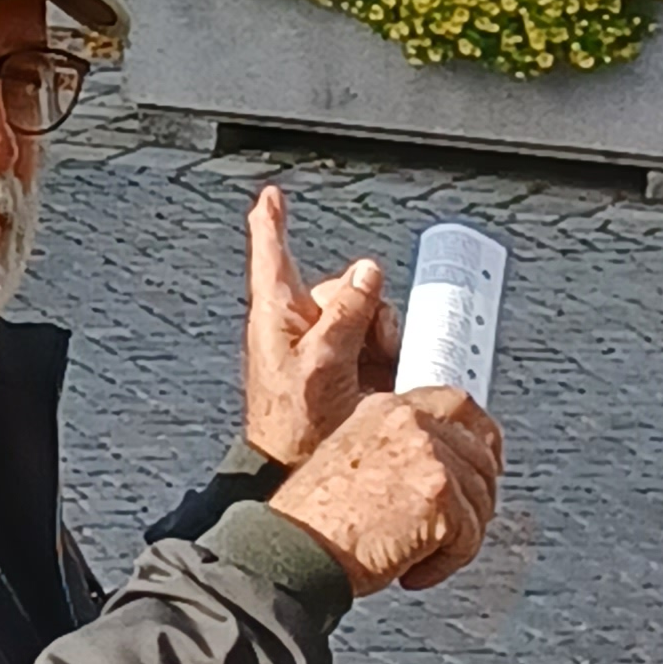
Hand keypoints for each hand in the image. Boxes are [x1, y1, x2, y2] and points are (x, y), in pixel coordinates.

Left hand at [242, 184, 399, 467]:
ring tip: (378, 366)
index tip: (272, 195)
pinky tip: (389, 371)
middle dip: (367, 307)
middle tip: (371, 343)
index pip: (272, 255)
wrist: (301, 468)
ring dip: (383, 333)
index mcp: (278, 314)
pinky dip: (390, 351)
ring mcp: (328, 345)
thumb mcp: (320, 364)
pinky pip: (380, 341)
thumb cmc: (291, 424)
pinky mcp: (350, 366)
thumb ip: (345, 315)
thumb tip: (367, 270)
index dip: (272, 222)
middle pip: (345, 285)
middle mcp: (302, 323)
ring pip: (369, 312)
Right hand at [265, 389, 501, 597]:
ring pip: (480, 499)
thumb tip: (444, 468)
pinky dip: (447, 564)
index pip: (458, 404)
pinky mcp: (439, 497)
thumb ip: (398, 447)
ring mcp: (428, 456)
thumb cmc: (313, 518)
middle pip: (481, 453)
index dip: (481, 437)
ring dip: (458, 538)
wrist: (294, 545)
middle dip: (478, 497)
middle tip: (458, 529)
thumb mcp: (351, 455)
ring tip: (420, 555)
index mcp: (388, 408)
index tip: (487, 463)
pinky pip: (470, 537)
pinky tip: (414, 570)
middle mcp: (411, 423)